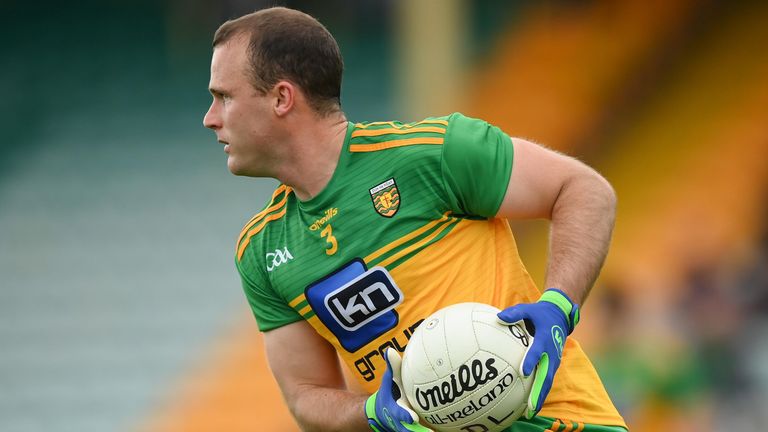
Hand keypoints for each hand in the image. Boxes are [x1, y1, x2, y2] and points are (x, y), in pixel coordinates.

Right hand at [365, 348, 431, 431]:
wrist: (381, 411)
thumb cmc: (389, 391)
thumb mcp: (388, 379)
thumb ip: (392, 367)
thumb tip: (389, 350)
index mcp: (394, 409)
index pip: (399, 413)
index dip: (405, 416)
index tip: (413, 417)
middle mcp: (401, 422)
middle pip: (409, 430)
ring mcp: (408, 428)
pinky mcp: (415, 430)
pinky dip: (435, 430)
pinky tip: (451, 429)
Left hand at [497, 288, 579, 418]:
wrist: (559, 316)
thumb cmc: (538, 313)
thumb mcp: (528, 309)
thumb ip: (514, 313)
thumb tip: (499, 317)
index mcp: (544, 338)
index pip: (537, 351)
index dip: (531, 360)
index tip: (523, 371)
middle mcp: (551, 353)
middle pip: (546, 375)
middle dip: (539, 391)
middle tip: (531, 406)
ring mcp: (552, 360)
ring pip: (547, 381)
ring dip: (540, 396)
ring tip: (531, 412)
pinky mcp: (551, 365)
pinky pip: (545, 380)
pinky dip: (540, 392)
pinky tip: (530, 405)